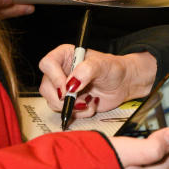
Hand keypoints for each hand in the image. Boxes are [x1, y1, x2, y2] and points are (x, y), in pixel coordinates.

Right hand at [39, 46, 156, 114]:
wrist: (123, 84)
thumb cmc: (114, 68)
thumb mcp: (103, 65)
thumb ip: (87, 70)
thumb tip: (71, 84)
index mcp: (65, 56)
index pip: (47, 64)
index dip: (54, 77)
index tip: (67, 88)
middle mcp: (61, 71)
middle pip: (46, 87)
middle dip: (62, 98)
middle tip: (79, 100)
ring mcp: (64, 88)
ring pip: (53, 102)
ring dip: (73, 106)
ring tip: (89, 100)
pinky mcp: (69, 102)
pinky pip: (65, 112)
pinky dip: (79, 112)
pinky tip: (91, 104)